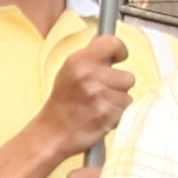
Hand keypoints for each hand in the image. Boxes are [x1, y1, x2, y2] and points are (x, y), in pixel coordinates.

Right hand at [29, 34, 136, 161]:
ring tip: (98, 107)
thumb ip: (91, 58)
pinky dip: (116, 116)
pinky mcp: (106, 113)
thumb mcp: (68, 72)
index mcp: (78, 60)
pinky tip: (100, 117)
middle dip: (118, 86)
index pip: (114, 43)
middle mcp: (88, 75)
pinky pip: (125, 111)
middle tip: (100, 94)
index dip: (120, 52)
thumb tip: (112, 46)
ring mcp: (98, 95)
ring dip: (117, 103)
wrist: (50, 134)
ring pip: (127, 96)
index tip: (117, 59)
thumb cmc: (61, 105)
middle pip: (127, 76)